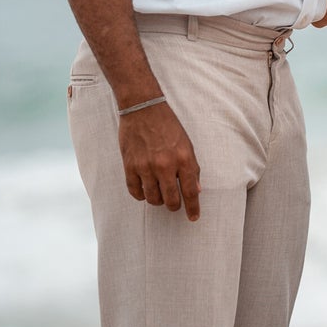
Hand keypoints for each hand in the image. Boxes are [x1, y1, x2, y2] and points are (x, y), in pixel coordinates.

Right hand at [118, 101, 201, 220]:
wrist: (144, 109)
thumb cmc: (168, 126)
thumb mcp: (187, 144)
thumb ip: (192, 167)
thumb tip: (196, 189)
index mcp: (183, 158)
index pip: (191, 191)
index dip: (193, 207)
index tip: (194, 217)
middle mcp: (165, 165)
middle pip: (170, 199)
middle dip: (174, 206)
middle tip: (174, 204)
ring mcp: (145, 167)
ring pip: (152, 198)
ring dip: (157, 200)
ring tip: (160, 193)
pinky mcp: (130, 166)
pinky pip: (135, 192)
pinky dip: (141, 195)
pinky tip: (145, 190)